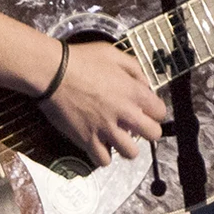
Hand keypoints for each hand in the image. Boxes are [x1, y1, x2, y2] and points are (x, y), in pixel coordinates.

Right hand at [39, 41, 166, 165]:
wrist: (52, 72)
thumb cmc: (81, 60)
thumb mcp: (113, 53)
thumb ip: (134, 68)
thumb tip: (144, 84)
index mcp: (133, 92)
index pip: (160, 112)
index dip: (154, 111)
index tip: (145, 110)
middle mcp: (125, 114)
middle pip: (153, 135)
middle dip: (147, 131)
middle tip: (135, 126)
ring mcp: (106, 129)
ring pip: (131, 153)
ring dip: (126, 146)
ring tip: (117, 137)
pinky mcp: (87, 140)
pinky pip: (103, 160)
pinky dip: (103, 155)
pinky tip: (99, 144)